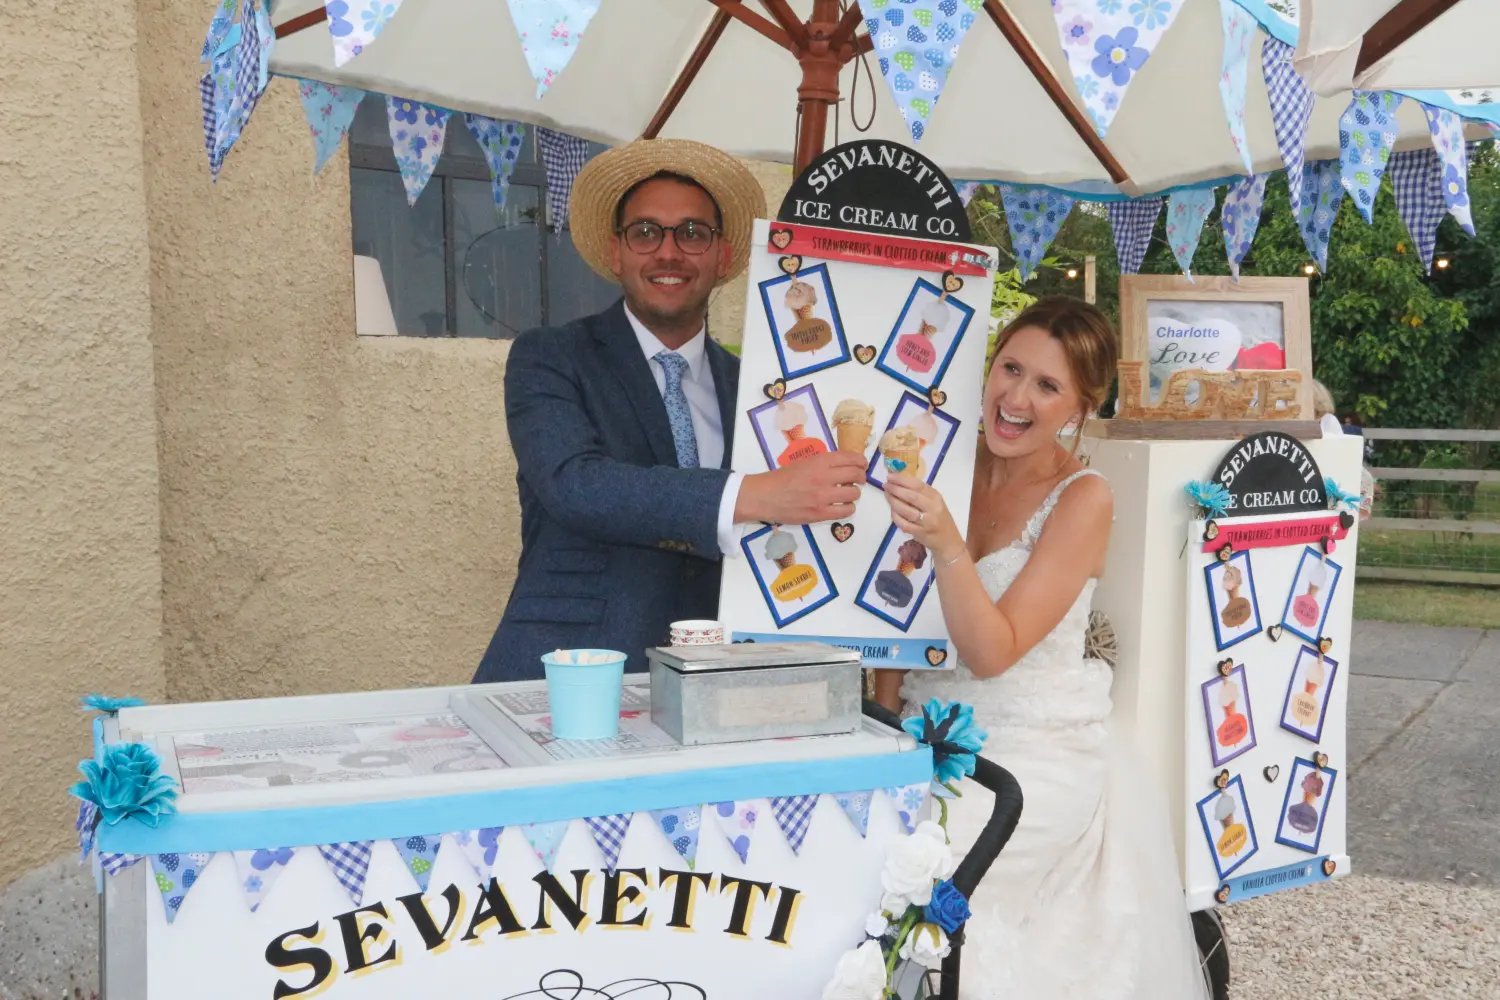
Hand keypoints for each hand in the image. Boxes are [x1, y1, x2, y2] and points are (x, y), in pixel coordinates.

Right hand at [735, 451, 865, 524]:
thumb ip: (823, 463)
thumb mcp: (803, 462)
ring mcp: (822, 496)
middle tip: (857, 480)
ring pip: (854, 493)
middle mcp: (823, 477)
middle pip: (856, 474)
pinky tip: (842, 506)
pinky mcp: (819, 513)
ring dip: (854, 493)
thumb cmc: (782, 478)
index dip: (861, 461)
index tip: (862, 465)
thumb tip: (845, 466)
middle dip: (861, 477)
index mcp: (819, 461)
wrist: (764, 496)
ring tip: (847, 494)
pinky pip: (846, 511)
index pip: (851, 458)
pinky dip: (848, 508)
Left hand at [885, 473, 964, 562]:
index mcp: (936, 497)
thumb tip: (898, 482)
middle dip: (896, 489)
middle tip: (885, 485)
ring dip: (893, 502)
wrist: (948, 540)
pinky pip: (904, 524)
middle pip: (911, 496)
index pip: (918, 485)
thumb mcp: (934, 502)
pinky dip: (895, 516)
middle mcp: (933, 508)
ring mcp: (927, 522)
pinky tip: (892, 511)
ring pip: (906, 510)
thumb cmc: (938, 518)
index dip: (902, 479)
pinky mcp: (920, 533)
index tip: (890, 476)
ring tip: (887, 495)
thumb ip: (919, 493)